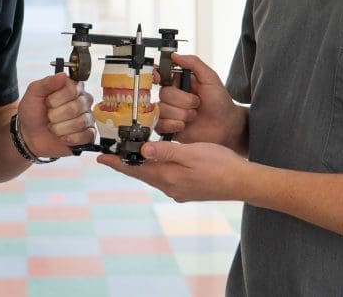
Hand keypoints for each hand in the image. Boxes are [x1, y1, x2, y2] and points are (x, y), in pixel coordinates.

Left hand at [17, 73, 94, 157]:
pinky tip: (62, 137)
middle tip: (49, 116)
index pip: (72, 90)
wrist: (30, 134)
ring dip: (60, 128)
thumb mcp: (34, 93)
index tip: (47, 102)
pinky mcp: (88, 134)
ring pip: (79, 123)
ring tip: (54, 127)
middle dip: (55, 115)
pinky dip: (70, 138)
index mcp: (72, 86)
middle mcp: (83, 100)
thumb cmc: (33, 111)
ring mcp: (87, 117)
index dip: (55, 99)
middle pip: (75, 108)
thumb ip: (46, 82)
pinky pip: (87, 136)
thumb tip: (62, 75)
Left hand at [97, 141, 248, 202]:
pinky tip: (158, 162)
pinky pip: (165, 178)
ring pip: (153, 176)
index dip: (117, 163)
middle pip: (141, 173)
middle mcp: (170, 187)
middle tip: (111, 154)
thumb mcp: (191, 153)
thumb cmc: (220, 165)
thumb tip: (142, 150)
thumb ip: (166, 152)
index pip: (135, 170)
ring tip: (131, 155)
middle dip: (126, 163)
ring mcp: (179, 191)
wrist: (243, 183)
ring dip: (141, 166)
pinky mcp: (188, 190)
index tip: (100, 158)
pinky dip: (156, 168)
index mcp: (168, 177)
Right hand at [155, 53, 244, 150]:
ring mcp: (170, 112)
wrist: (226, 126)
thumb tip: (175, 55)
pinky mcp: (169, 127)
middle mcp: (172, 96)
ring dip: (181, 114)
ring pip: (162, 110)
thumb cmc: (220, 102)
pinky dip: (173, 125)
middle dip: (183, 101)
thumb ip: (194, 63)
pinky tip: (184, 125)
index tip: (159, 78)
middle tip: (197, 103)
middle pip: (164, 94)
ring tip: (193, 115)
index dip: (156, 76)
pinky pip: (160, 125)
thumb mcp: (210, 78)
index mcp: (180, 82)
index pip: (160, 75)